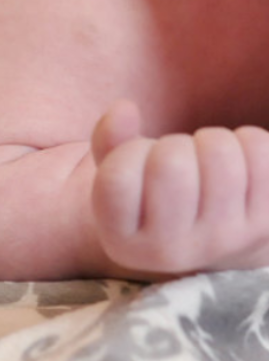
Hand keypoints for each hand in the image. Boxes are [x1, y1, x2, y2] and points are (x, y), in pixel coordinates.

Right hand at [90, 100, 268, 273]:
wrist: (207, 242)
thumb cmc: (150, 197)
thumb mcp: (113, 175)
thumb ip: (107, 140)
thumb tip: (124, 108)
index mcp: (123, 244)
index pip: (117, 179)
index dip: (126, 153)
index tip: (136, 164)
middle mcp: (174, 252)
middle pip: (171, 164)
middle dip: (169, 144)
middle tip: (172, 160)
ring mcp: (226, 241)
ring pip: (219, 152)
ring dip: (209, 141)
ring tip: (203, 161)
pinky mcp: (266, 225)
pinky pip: (260, 151)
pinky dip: (246, 141)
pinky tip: (236, 162)